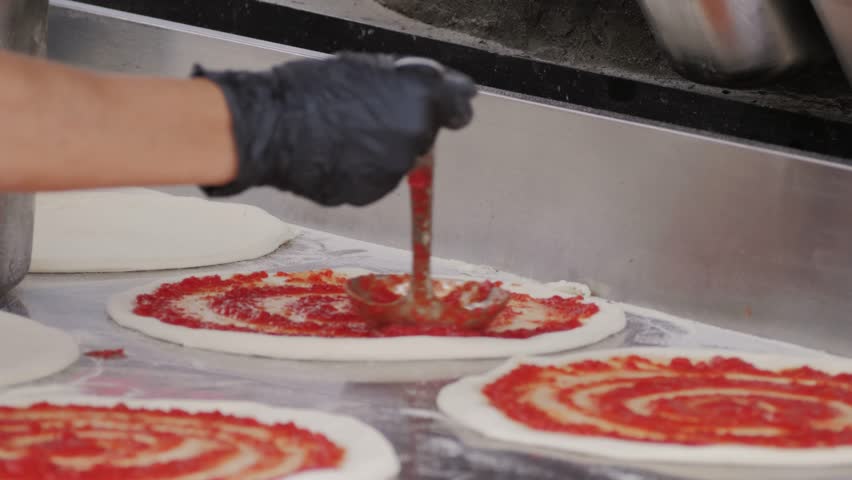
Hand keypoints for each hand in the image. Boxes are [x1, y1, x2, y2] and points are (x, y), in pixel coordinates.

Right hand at [194, 53, 476, 205]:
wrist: (270, 129)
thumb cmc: (309, 90)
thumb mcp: (367, 66)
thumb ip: (410, 81)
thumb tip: (445, 88)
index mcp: (420, 100)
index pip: (459, 108)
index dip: (451, 106)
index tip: (449, 107)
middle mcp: (414, 138)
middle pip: (422, 134)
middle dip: (402, 125)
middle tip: (364, 114)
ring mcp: (394, 171)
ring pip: (397, 158)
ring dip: (379, 149)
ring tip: (341, 135)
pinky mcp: (371, 194)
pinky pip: (374, 178)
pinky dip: (360, 169)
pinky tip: (334, 154)